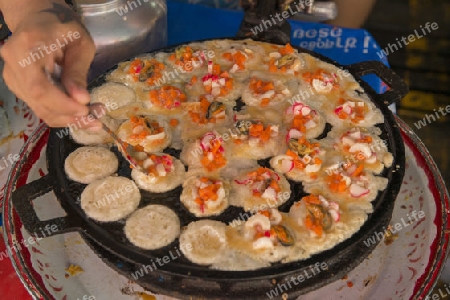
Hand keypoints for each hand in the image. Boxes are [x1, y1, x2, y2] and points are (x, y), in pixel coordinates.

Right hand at [0, 1, 99, 128]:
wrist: (40, 20)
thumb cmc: (64, 28)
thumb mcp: (80, 43)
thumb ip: (78, 71)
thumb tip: (82, 100)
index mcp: (28, 47)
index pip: (39, 86)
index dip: (62, 104)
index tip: (86, 110)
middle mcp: (13, 63)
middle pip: (38, 101)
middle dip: (69, 115)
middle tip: (96, 119)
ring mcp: (12, 76)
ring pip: (39, 108)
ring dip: (68, 118)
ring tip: (94, 118)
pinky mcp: (17, 85)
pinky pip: (39, 106)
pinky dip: (61, 114)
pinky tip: (81, 114)